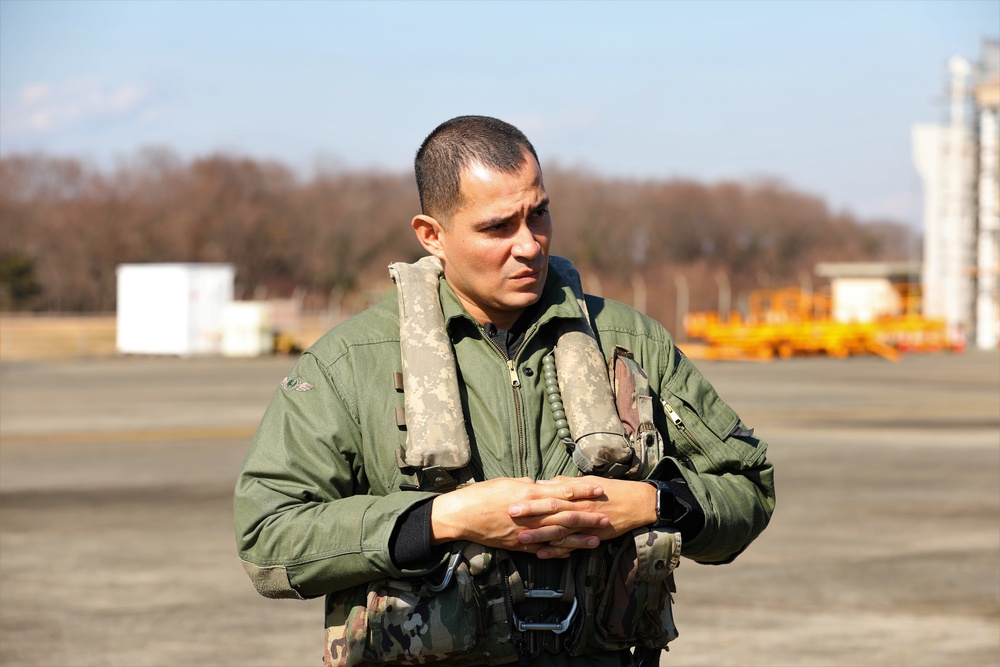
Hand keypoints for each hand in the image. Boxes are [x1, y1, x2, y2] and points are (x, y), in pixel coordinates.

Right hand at [430, 477, 610, 557]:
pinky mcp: (518, 545)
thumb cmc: (482, 494)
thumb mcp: (507, 482)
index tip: (599, 490)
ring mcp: (525, 533)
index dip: (582, 492)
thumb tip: (542, 485)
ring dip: (578, 539)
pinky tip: (572, 552)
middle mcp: (530, 515)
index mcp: (528, 495)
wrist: (461, 515)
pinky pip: (542, 549)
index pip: (562, 493)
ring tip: (597, 539)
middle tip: (607, 518)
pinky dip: (558, 551)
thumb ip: (528, 485)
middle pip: (564, 516)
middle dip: (587, 518)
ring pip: (557, 536)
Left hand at [518, 476, 656, 553]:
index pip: (549, 495)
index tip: (513, 499)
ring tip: (521, 538)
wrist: (636, 503)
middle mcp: (578, 508)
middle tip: (510, 515)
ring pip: (559, 531)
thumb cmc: (610, 490)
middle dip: (530, 515)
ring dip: (539, 536)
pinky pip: (571, 545)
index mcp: (575, 494)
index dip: (531, 499)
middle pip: (551, 512)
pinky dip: (556, 551)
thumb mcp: (586, 482)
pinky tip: (541, 554)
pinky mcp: (591, 537)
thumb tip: (541, 483)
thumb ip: (563, 483)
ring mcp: (585, 524)